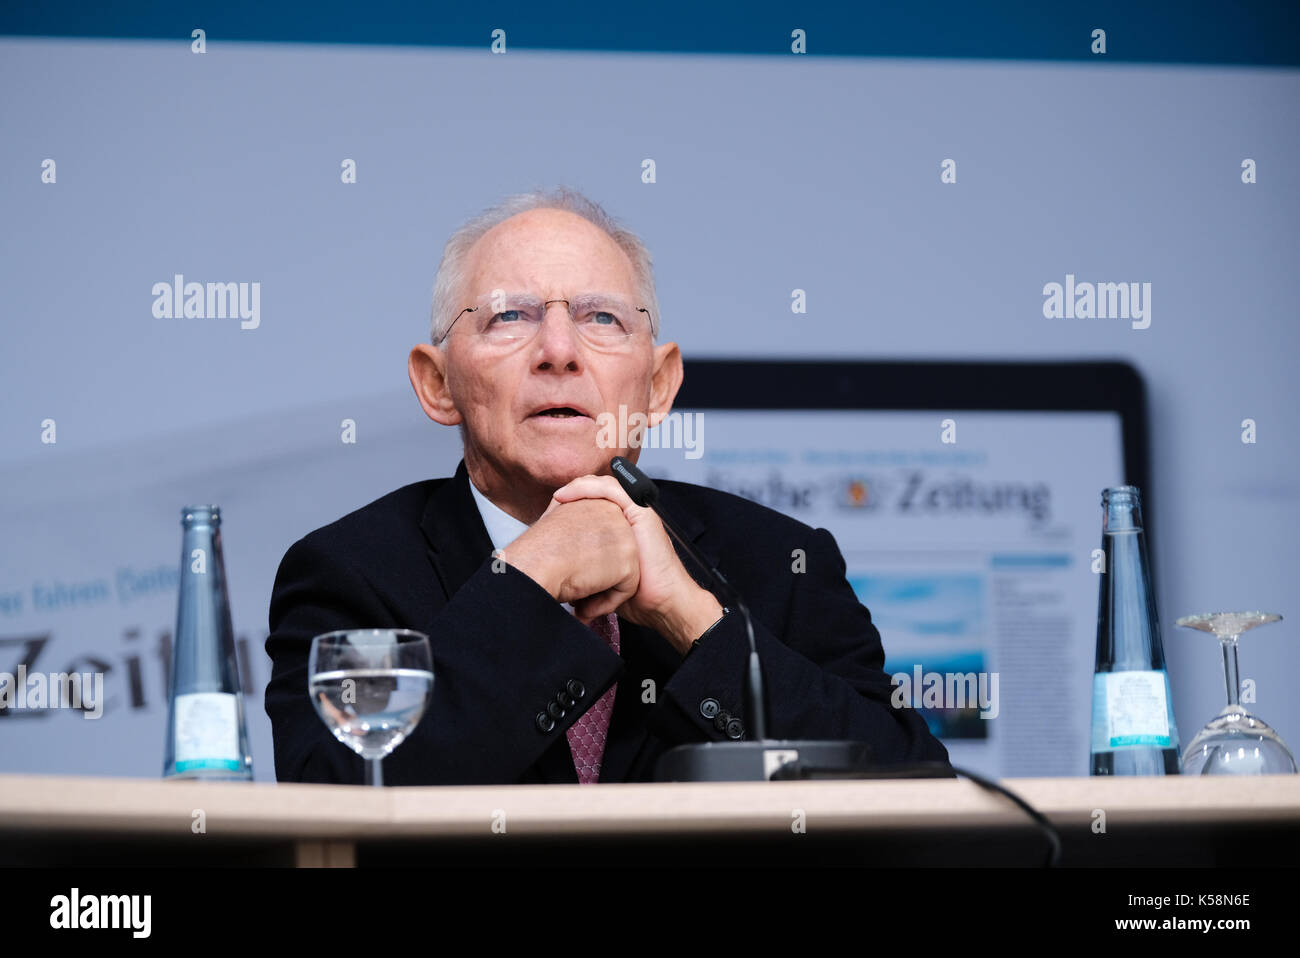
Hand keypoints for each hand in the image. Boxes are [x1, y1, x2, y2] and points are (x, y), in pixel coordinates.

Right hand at [500, 497, 639, 625]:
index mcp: (596, 499)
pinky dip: (606, 603)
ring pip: (623, 572)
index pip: (605, 536)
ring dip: (600, 590)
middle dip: (597, 574)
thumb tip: (585, 535)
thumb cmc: (536, 551)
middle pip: (616, 553)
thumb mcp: (557, 520)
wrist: (533, 565)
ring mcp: (625, 535)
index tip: (568, 569)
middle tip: (572, 584)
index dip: (588, 559)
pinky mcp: (628, 558)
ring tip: (576, 598)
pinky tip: (583, 605)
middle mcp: (614, 512)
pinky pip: (626, 589)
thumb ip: (577, 520)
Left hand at [550, 474, 722, 653]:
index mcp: (621, 529)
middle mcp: (629, 518)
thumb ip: (585, 572)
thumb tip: (560, 584)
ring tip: (559, 497)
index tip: (549, 514)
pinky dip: (590, 488)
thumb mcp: (602, 579)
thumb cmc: (637, 597)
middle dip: (572, 494)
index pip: (593, 503)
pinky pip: (613, 490)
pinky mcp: (643, 514)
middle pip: (596, 492)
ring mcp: (637, 513)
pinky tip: (571, 495)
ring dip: (579, 487)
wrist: (660, 604)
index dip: (571, 503)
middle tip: (551, 505)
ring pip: (604, 486)